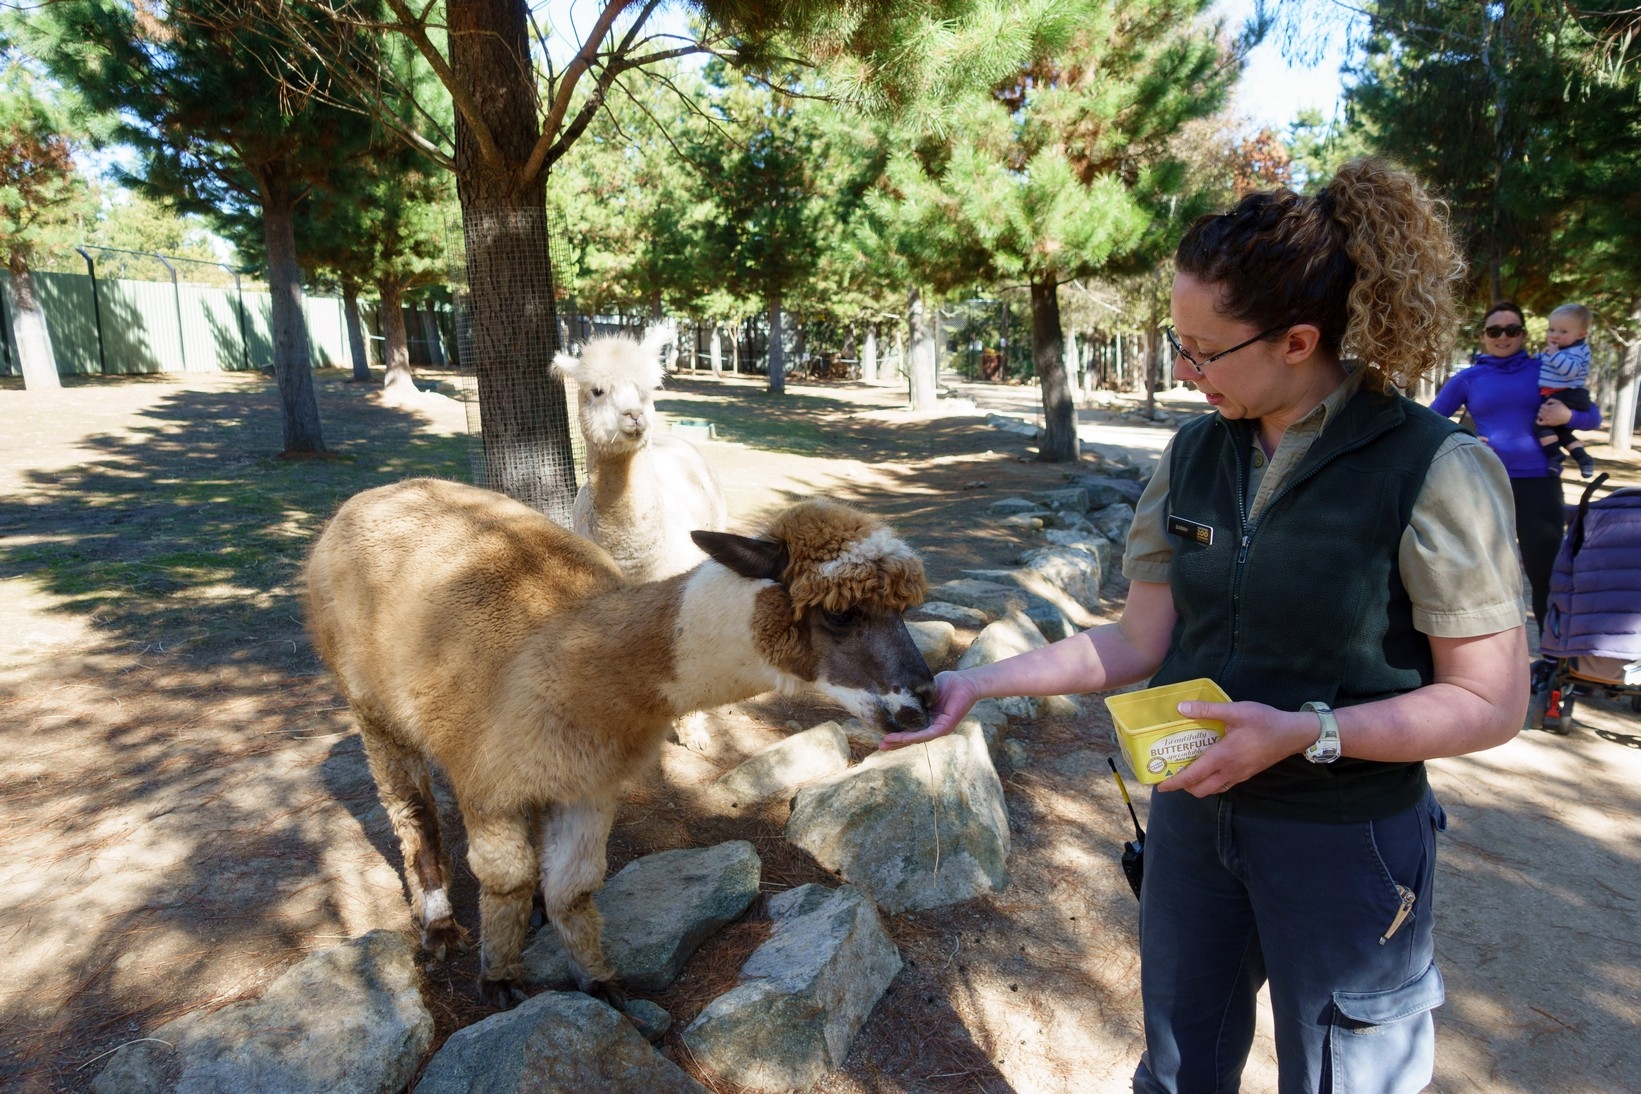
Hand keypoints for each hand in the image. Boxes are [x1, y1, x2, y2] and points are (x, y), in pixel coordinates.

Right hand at [879, 669, 979, 748]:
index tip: (881, 735)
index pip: (909, 728)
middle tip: (880, 747)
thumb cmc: (948, 684)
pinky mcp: (945, 727)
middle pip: (911, 737)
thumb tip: (894, 696)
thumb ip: (912, 696)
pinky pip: (926, 734)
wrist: (966, 682)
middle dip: (895, 743)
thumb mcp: (924, 690)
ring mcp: (938, 728)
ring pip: (917, 738)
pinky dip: (913, 736)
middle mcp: (931, 726)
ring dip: (901, 741)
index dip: (896, 733)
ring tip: (886, 743)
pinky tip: (902, 737)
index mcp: (926, 718)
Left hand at [1156, 700, 1317, 796]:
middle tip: (1172, 775)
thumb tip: (1181, 708)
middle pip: (1200, 790)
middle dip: (1184, 787)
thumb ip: (1208, 710)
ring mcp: (1240, 775)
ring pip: (1213, 789)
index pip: (1193, 777)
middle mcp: (1230, 771)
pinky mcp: (1247, 774)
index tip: (1160, 786)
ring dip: (1198, 786)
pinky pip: (1224, 785)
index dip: (1175, 783)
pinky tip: (1209, 767)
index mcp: (1223, 757)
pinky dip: (1211, 782)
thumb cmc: (1265, 721)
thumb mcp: (1235, 711)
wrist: (1293, 734)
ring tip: (1187, 771)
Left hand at [1536, 399, 1571, 427]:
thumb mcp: (1558, 401)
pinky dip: (1538, 420)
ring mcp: (1546, 418)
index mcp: (1548, 408)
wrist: (1567, 417)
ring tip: (1545, 414)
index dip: (1545, 406)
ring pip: (1538, 415)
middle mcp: (1546, 413)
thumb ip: (1550, 400)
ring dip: (1541, 414)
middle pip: (1540, 410)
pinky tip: (1540, 419)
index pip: (1541, 406)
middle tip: (1548, 410)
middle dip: (1543, 409)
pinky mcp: (1547, 423)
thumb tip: (1545, 403)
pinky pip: (1538, 422)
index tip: (1548, 407)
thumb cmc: (1562, 409)